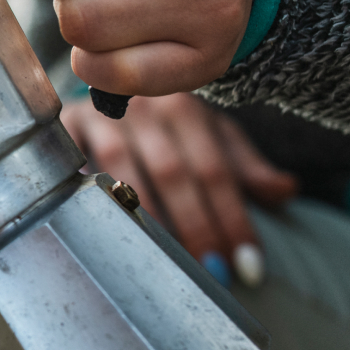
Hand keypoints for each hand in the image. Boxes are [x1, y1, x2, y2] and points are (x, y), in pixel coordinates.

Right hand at [61, 94, 296, 285]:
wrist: (101, 78)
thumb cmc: (160, 123)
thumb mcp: (207, 135)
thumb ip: (242, 165)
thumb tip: (287, 191)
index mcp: (185, 108)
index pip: (215, 168)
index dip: (232, 217)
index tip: (248, 264)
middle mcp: (143, 107)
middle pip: (173, 173)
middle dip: (196, 226)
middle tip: (212, 272)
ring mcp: (99, 116)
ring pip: (123, 173)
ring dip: (147, 223)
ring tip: (166, 265)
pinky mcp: (63, 129)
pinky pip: (74, 168)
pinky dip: (88, 199)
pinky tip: (104, 232)